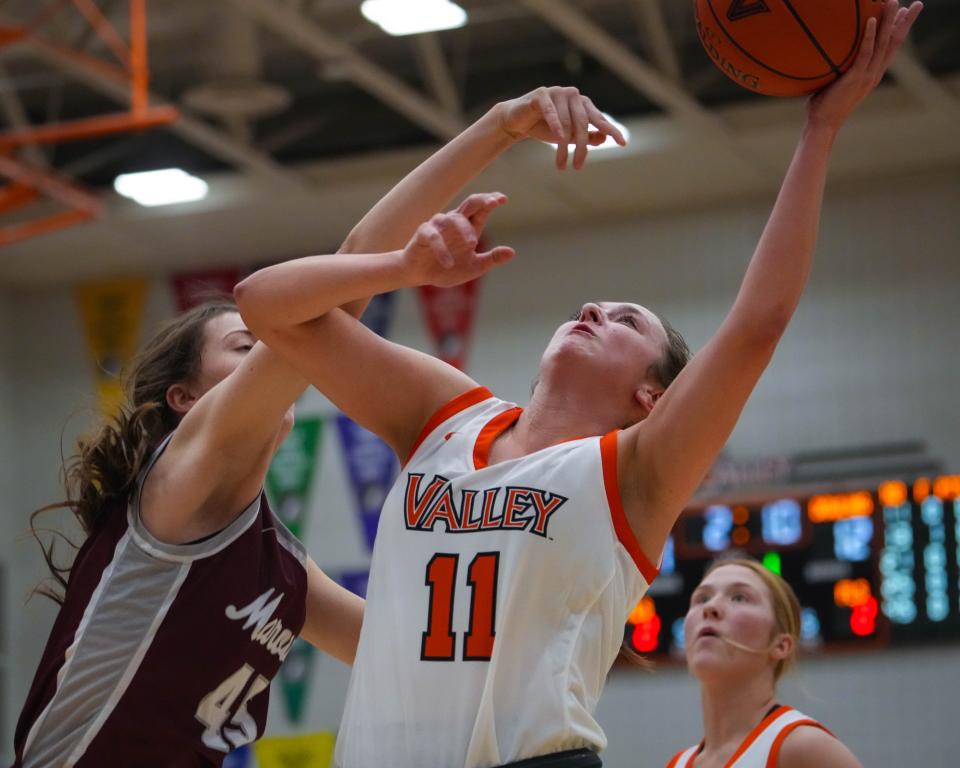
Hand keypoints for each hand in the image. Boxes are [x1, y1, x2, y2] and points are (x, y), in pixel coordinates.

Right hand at [402, 193, 515, 287]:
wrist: (421, 276)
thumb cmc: (449, 268)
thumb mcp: (474, 267)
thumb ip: (492, 259)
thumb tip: (512, 252)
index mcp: (468, 227)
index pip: (481, 208)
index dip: (491, 201)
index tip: (503, 199)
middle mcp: (454, 222)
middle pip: (469, 203)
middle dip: (482, 201)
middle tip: (494, 203)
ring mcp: (437, 226)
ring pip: (452, 218)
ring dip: (463, 229)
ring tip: (473, 244)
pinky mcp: (423, 235)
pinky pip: (433, 235)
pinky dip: (441, 248)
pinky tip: (448, 263)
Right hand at [495, 86, 626, 170]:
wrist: (517, 121)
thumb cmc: (544, 127)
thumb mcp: (568, 135)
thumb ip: (586, 136)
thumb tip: (604, 138)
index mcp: (582, 104)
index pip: (599, 118)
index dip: (611, 130)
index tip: (623, 143)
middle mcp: (573, 95)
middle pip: (583, 124)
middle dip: (581, 147)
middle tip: (577, 166)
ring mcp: (557, 92)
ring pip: (567, 122)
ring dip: (564, 145)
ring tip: (561, 164)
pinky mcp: (541, 94)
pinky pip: (551, 110)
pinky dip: (556, 123)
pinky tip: (560, 137)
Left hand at [807, 0, 922, 131]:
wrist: (823, 125)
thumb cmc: (825, 105)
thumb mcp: (837, 83)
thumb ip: (840, 70)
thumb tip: (831, 56)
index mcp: (873, 74)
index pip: (891, 48)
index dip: (900, 29)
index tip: (907, 13)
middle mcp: (874, 74)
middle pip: (895, 42)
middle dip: (906, 22)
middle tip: (918, 4)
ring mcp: (866, 76)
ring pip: (883, 44)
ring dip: (890, 22)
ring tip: (895, 3)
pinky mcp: (855, 78)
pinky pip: (864, 53)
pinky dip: (869, 36)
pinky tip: (870, 20)